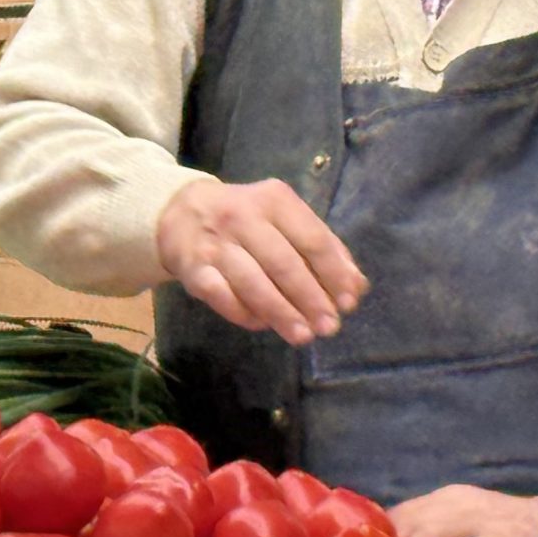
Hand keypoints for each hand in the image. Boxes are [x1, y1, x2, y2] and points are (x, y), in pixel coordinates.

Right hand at [155, 178, 366, 345]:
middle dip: (310, 299)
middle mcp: (243, 217)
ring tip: (303, 336)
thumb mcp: (284, 218)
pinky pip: (222, 297)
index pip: (312, 239)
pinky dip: (245, 313)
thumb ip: (322, 247)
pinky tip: (264, 325)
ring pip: (253, 283)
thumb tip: (356, 287)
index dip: (333, 273)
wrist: (181, 213)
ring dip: (281, 313)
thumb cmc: (248, 220)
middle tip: (329, 327)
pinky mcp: (192, 269)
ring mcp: (215, 244)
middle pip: (284, 264)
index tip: (348, 303)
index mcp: (274, 200)